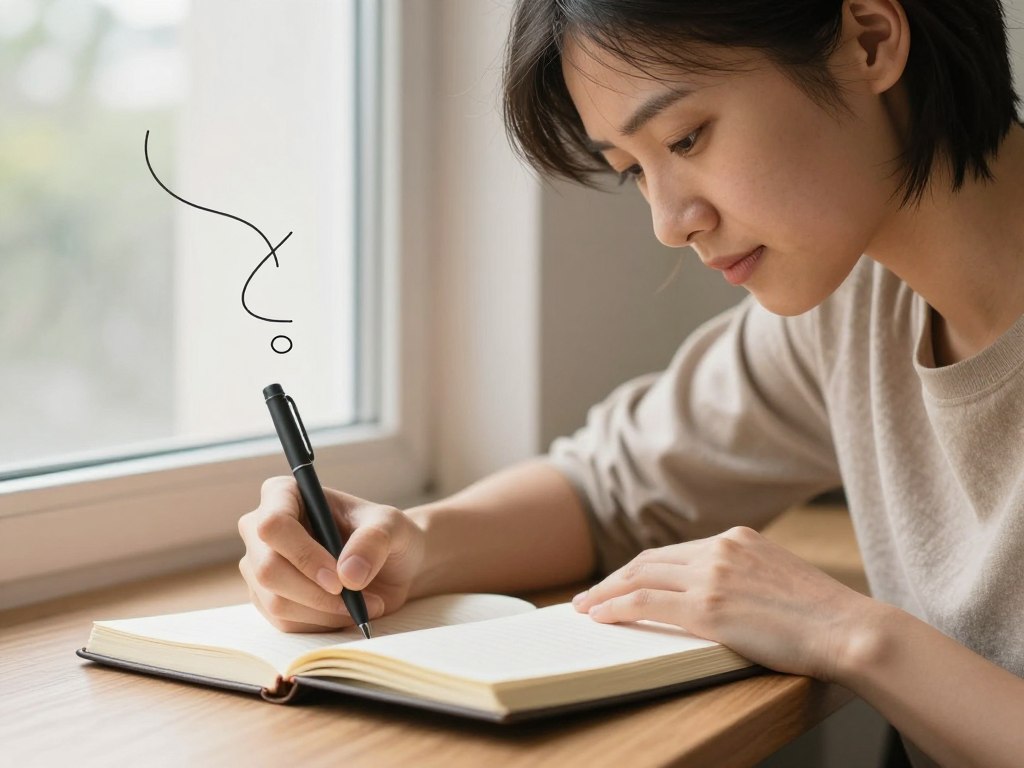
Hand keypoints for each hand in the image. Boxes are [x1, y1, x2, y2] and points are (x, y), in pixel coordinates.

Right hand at [238, 476, 425, 631]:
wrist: (391, 566)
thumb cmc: (386, 535)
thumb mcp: (392, 527)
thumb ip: (374, 541)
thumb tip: (347, 574)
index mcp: (285, 494)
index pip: (273, 525)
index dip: (304, 555)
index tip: (339, 579)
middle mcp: (261, 528)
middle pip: (268, 569)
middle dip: (315, 591)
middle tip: (354, 597)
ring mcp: (259, 565)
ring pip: (276, 601)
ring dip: (325, 610)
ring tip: (363, 603)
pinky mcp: (266, 598)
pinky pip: (285, 621)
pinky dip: (321, 623)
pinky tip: (346, 610)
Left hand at [571, 526, 870, 680]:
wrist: (849, 629)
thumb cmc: (822, 616)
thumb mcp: (778, 578)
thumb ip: (743, 576)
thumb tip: (718, 596)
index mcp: (737, 539)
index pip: (673, 552)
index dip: (640, 568)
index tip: (621, 581)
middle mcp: (721, 548)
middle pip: (649, 560)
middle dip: (614, 578)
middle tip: (590, 595)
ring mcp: (713, 575)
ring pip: (640, 577)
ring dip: (606, 593)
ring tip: (585, 607)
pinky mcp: (709, 606)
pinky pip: (646, 602)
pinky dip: (616, 607)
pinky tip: (600, 616)